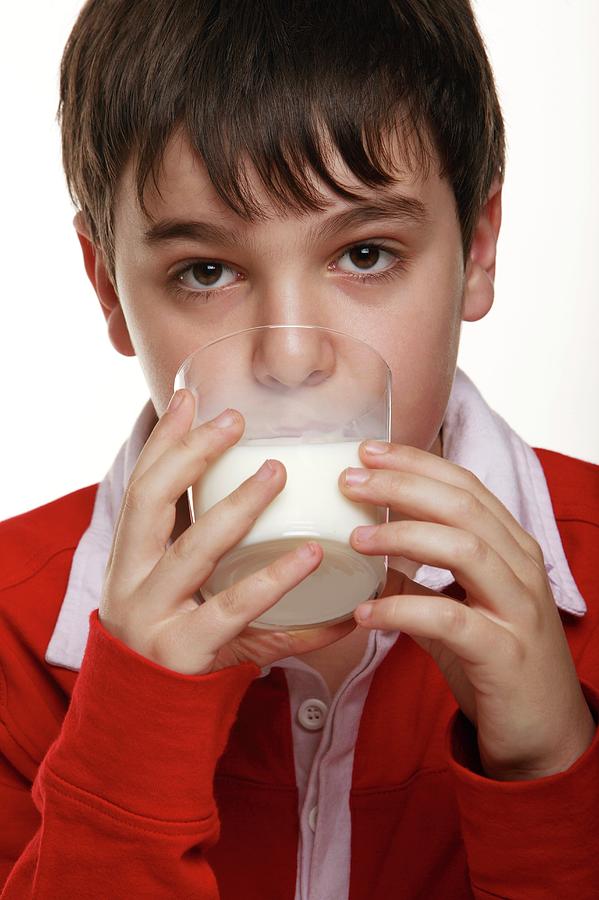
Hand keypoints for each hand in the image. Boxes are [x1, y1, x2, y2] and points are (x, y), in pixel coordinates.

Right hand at [100, 389, 354, 675]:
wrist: (148, 717)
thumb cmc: (176, 638)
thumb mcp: (182, 588)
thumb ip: (213, 546)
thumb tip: (275, 493)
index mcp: (131, 557)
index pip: (141, 486)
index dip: (164, 440)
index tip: (190, 395)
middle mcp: (132, 580)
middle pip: (150, 503)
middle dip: (191, 456)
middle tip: (236, 422)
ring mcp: (154, 616)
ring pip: (194, 553)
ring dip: (237, 508)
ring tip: (277, 474)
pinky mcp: (187, 652)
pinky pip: (240, 614)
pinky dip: (278, 584)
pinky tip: (312, 557)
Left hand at [338, 440, 595, 780]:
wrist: (543, 733)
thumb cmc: (496, 661)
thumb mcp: (456, 608)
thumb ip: (419, 578)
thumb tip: (366, 548)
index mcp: (511, 548)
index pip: (465, 486)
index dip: (417, 463)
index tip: (370, 451)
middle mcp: (520, 568)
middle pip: (463, 506)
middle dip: (403, 485)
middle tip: (351, 480)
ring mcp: (517, 609)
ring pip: (464, 548)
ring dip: (403, 536)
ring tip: (356, 538)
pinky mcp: (503, 652)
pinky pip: (448, 618)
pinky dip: (401, 609)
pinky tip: (364, 613)